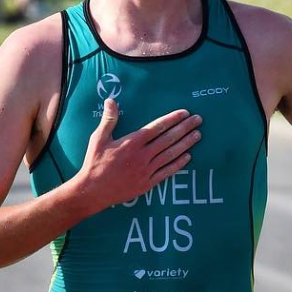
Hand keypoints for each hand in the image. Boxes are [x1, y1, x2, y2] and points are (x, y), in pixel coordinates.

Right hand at [76, 99, 201, 212]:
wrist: (93, 191)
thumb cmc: (94, 163)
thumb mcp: (98, 139)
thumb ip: (109, 119)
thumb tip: (111, 100)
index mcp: (132, 142)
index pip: (157, 127)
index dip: (173, 119)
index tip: (185, 113)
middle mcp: (143, 155)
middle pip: (169, 139)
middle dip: (185, 128)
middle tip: (198, 120)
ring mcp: (146, 170)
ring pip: (171, 154)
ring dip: (186, 144)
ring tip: (198, 135)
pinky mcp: (147, 183)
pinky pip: (167, 172)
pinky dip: (178, 164)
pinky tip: (188, 157)